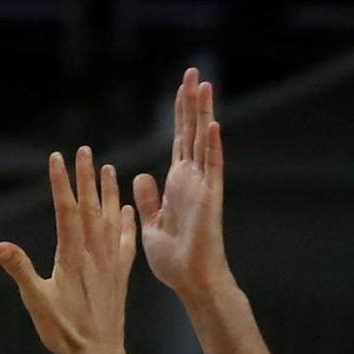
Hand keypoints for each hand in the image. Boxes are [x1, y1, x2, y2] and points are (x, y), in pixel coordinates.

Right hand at [0, 148, 136, 353]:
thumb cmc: (64, 331)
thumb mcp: (36, 301)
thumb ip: (20, 270)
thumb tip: (0, 246)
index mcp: (72, 256)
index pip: (66, 210)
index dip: (61, 182)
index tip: (57, 158)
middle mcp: (94, 254)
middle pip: (91, 207)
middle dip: (86, 177)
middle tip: (85, 151)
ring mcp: (110, 263)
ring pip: (111, 219)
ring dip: (109, 192)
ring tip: (109, 168)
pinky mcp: (120, 275)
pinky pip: (126, 242)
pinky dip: (127, 222)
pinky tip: (129, 208)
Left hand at [135, 68, 232, 301]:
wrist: (191, 282)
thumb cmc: (174, 260)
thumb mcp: (150, 225)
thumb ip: (149, 199)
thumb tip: (142, 175)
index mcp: (177, 184)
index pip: (178, 141)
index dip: (179, 114)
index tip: (181, 88)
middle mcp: (191, 179)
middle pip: (191, 132)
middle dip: (191, 103)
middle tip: (192, 72)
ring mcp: (203, 186)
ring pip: (203, 142)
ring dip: (202, 113)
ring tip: (203, 84)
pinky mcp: (210, 198)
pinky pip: (211, 167)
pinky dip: (211, 146)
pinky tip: (211, 123)